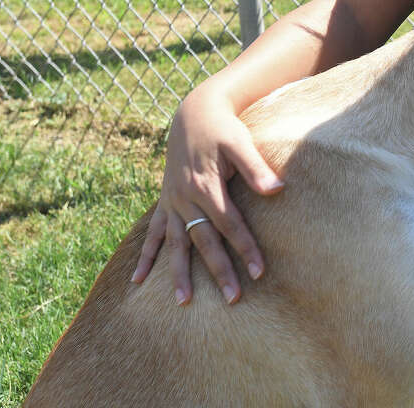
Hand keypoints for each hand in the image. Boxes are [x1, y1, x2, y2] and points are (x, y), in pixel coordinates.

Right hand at [130, 87, 284, 305]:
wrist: (194, 112)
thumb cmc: (222, 128)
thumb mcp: (240, 142)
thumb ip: (255, 167)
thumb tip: (277, 189)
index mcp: (205, 186)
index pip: (229, 224)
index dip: (245, 248)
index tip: (259, 272)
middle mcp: (185, 198)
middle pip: (204, 241)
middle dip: (218, 270)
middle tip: (233, 298)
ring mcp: (172, 202)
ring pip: (175, 244)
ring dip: (178, 273)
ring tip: (183, 302)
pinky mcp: (165, 201)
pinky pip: (152, 233)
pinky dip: (144, 256)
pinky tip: (136, 280)